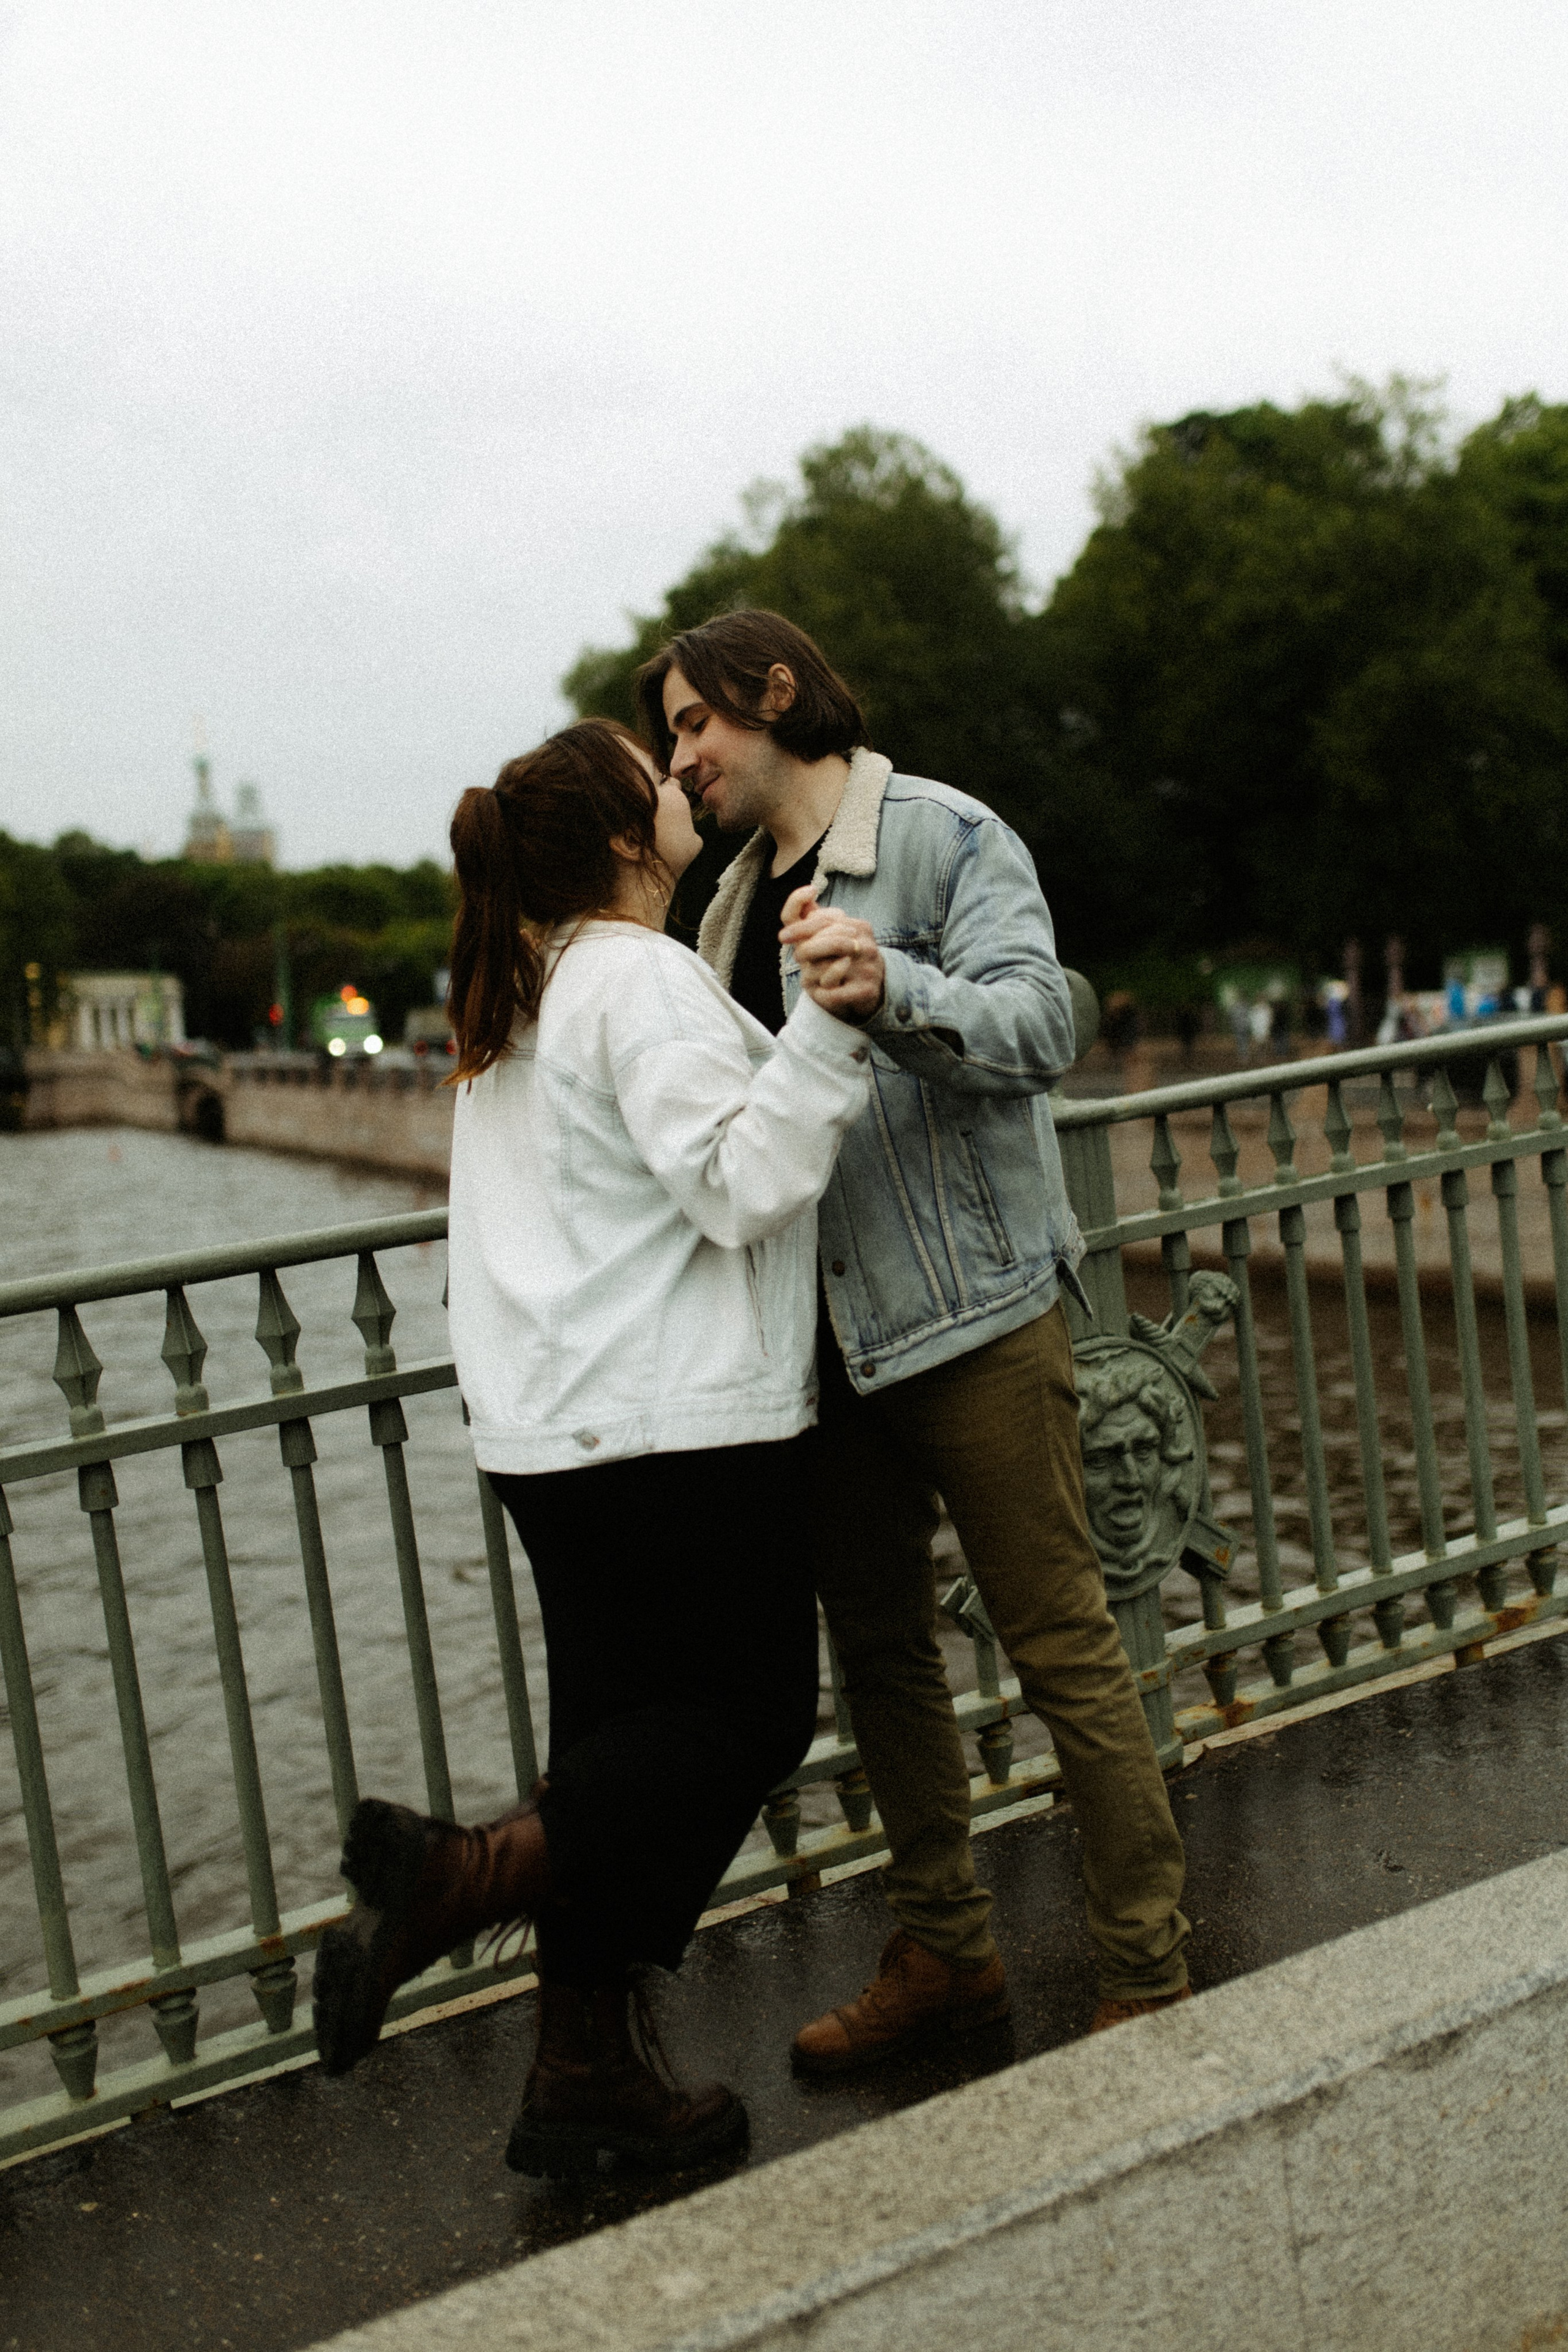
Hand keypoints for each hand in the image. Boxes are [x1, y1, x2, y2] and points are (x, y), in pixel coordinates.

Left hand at [780, 887, 884, 1024]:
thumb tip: (807, 891)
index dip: (801, 928)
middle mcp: (866, 945)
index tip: (782, 937)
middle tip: (799, 958)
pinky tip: (821, 993)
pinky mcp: (866, 992)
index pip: (826, 921)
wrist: (871, 989)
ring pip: (832, 967)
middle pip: (831, 941)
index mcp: (858, 926)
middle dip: (807, 950)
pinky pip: (834, 993)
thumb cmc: (841, 958)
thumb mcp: (828, 935)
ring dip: (813, 972)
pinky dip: (821, 995)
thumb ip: (813, 915)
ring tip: (809, 976)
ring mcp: (868, 969)